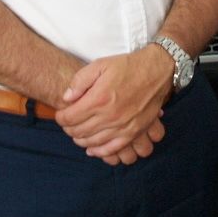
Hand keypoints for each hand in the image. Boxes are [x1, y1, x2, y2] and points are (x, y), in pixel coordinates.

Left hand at [55, 47, 173, 161]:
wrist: (156, 71)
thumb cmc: (127, 66)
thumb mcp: (100, 65)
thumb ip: (80, 81)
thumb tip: (66, 98)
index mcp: (99, 99)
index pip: (69, 118)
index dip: (61, 117)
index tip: (61, 114)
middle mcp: (109, 116)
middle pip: (79, 131)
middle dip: (69, 129)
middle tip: (68, 123)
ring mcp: (122, 127)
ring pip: (93, 142)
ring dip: (81, 140)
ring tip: (78, 133)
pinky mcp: (134, 132)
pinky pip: (112, 149)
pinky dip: (99, 152)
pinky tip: (92, 148)